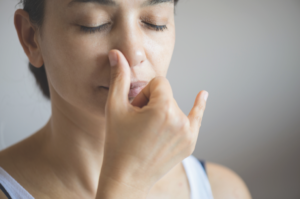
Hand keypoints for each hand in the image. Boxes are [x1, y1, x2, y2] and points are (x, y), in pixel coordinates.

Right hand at [99, 49, 208, 195]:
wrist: (127, 178)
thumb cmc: (117, 143)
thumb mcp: (114, 108)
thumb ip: (119, 78)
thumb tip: (116, 53)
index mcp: (164, 109)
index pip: (159, 83)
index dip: (144, 94)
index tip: (136, 110)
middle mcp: (181, 120)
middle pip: (168, 95)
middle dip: (153, 103)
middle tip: (139, 123)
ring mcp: (188, 133)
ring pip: (175, 106)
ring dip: (162, 112)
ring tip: (148, 131)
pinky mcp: (190, 142)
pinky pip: (197, 118)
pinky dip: (199, 106)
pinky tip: (203, 95)